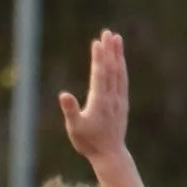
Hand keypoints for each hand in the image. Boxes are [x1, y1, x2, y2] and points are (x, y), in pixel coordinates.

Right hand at [60, 30, 128, 165]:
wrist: (110, 154)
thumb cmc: (89, 142)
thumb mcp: (75, 128)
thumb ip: (70, 110)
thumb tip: (63, 94)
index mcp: (100, 101)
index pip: (100, 74)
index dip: (98, 58)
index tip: (97, 42)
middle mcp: (112, 97)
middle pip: (111, 69)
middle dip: (109, 50)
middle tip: (107, 32)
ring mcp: (119, 99)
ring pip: (120, 72)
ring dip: (118, 54)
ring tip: (116, 38)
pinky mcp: (123, 102)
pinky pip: (123, 80)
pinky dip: (121, 67)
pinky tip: (120, 60)